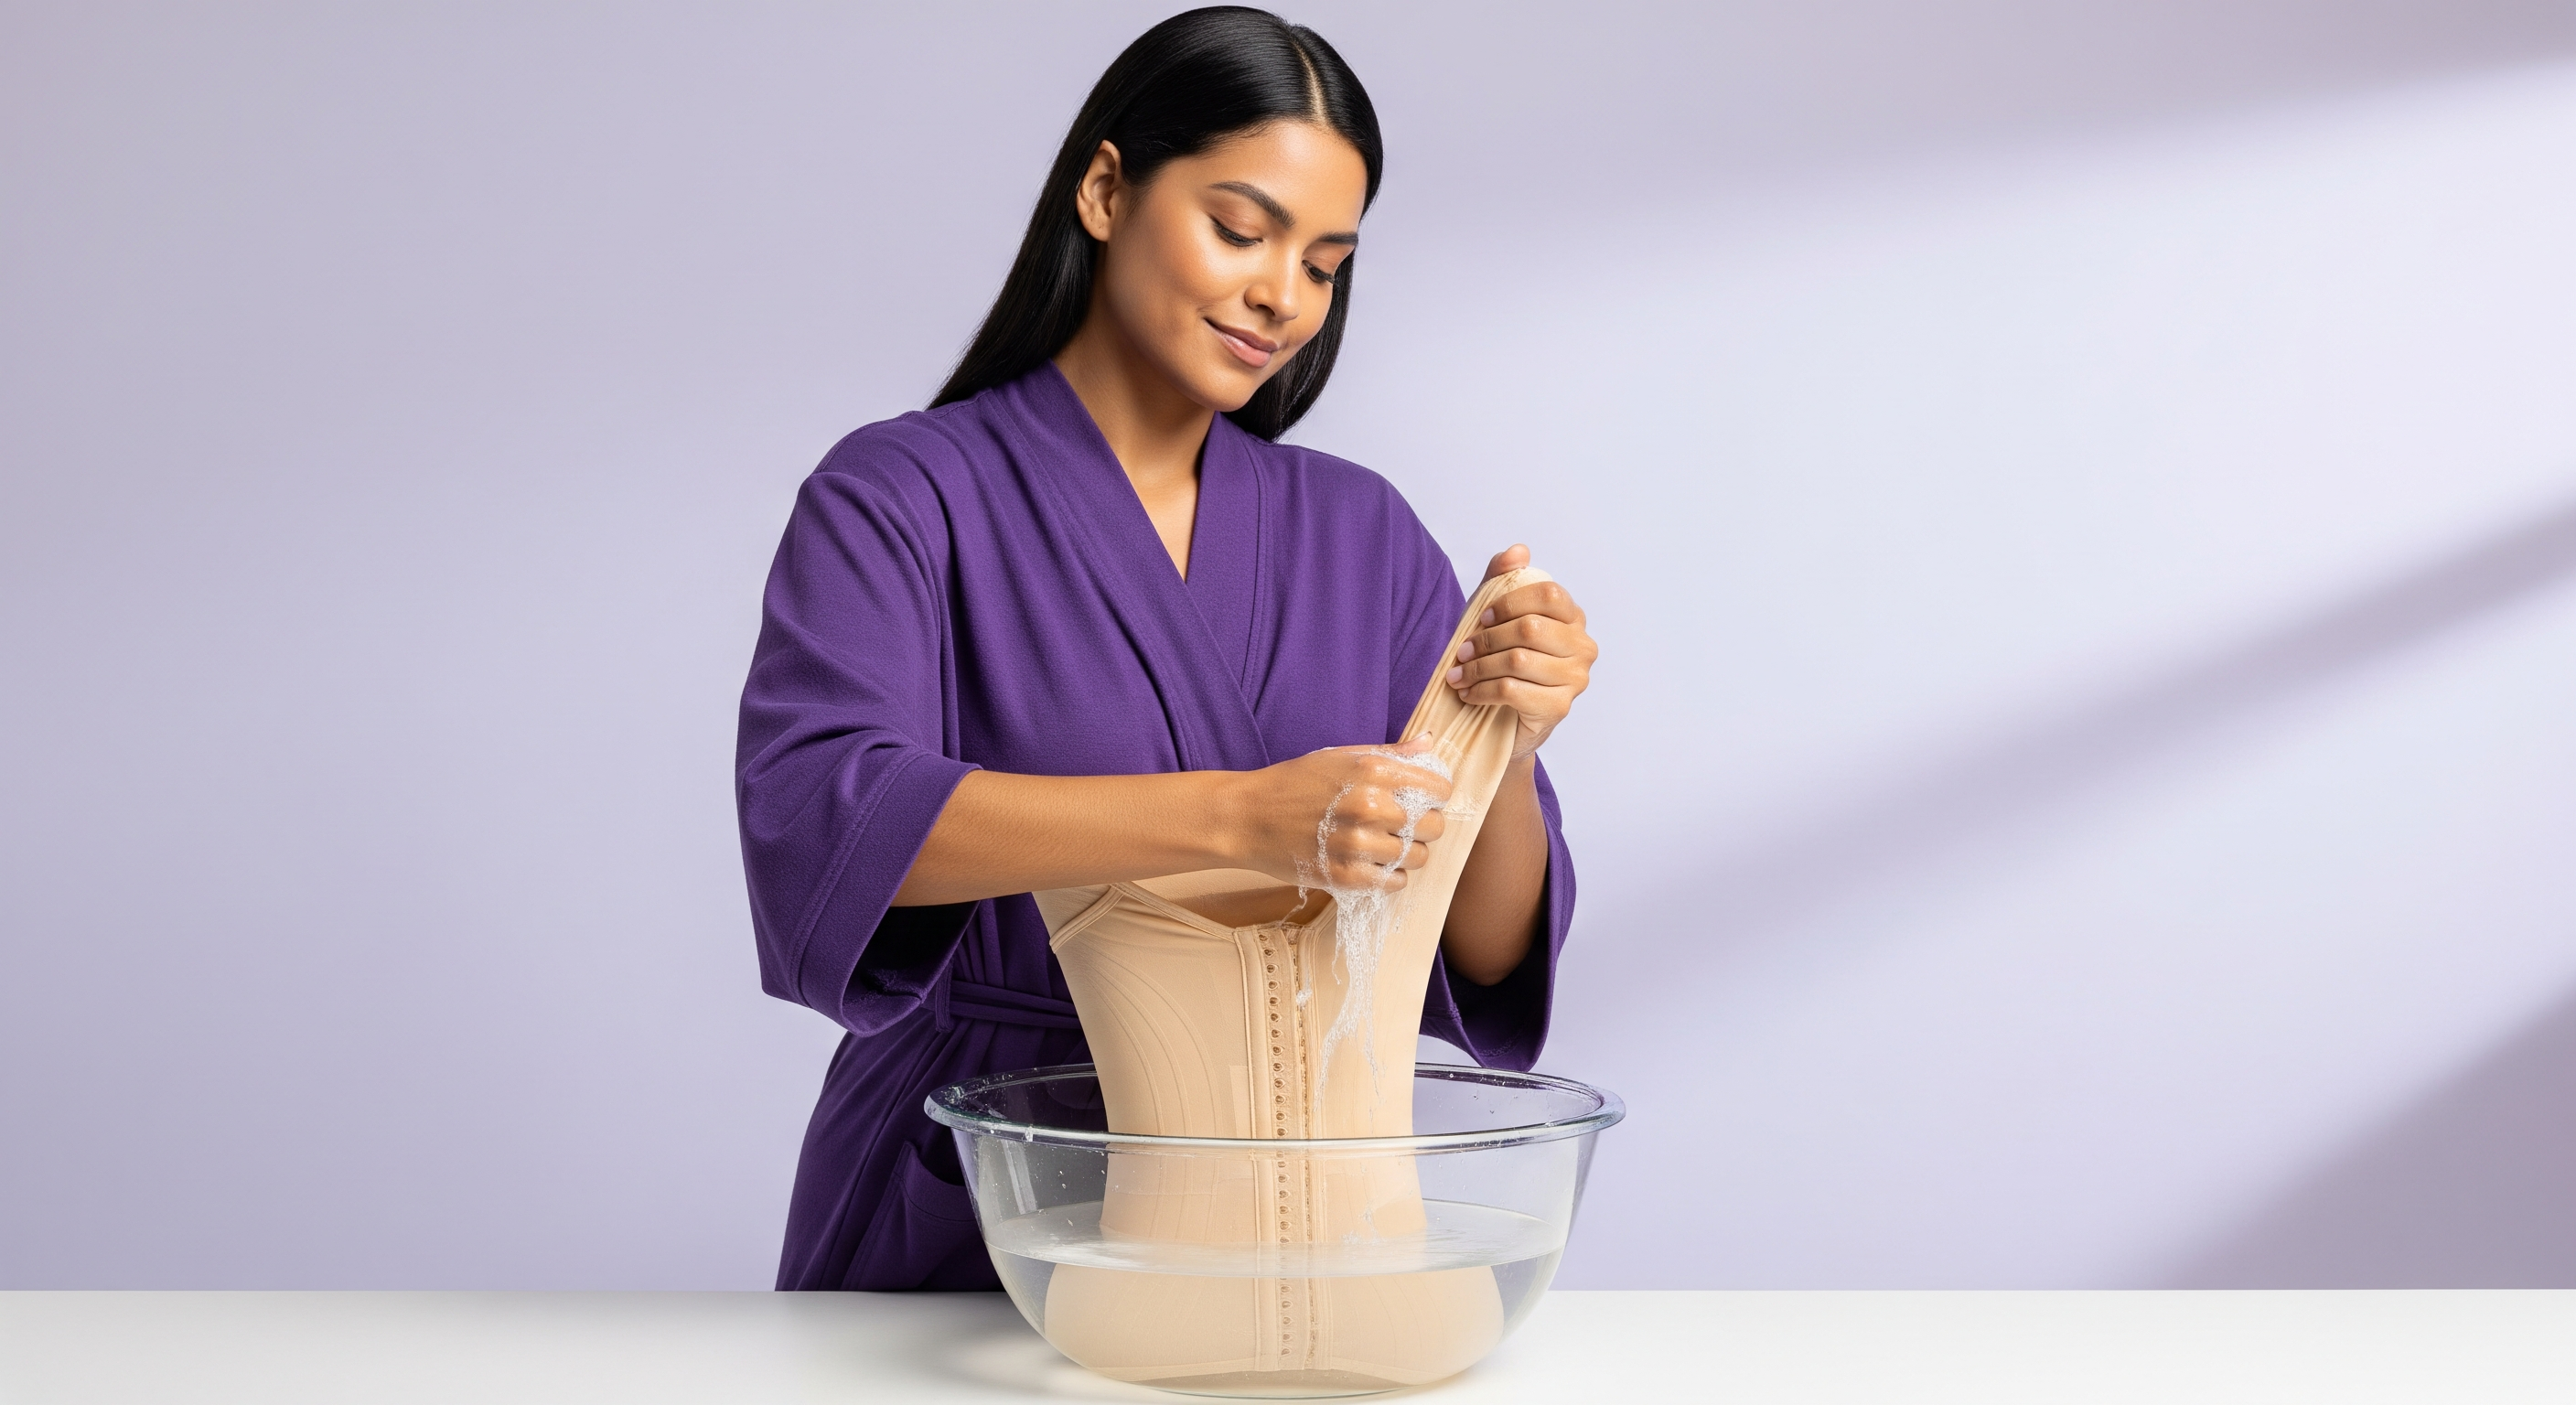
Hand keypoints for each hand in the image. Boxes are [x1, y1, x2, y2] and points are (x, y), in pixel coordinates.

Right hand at [1232, 738, 1453, 890]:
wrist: (1246, 817)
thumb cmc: (1294, 783)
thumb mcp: (1340, 757)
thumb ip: (1390, 752)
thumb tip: (1429, 742)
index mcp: (1373, 771)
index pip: (1439, 790)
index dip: (1434, 796)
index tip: (1420, 800)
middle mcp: (1370, 806)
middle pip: (1433, 826)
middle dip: (1424, 826)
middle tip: (1401, 826)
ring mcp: (1358, 844)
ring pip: (1418, 857)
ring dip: (1407, 853)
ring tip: (1385, 845)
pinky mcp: (1346, 876)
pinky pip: (1395, 882)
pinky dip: (1390, 875)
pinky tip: (1372, 863)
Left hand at [1446, 545, 1595, 760]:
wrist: (1506, 720)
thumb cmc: (1504, 661)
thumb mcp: (1498, 615)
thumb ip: (1505, 578)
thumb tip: (1518, 551)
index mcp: (1573, 618)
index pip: (1549, 594)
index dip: (1510, 602)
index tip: (1482, 618)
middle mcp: (1583, 647)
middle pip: (1529, 629)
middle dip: (1486, 640)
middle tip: (1461, 652)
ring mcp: (1576, 679)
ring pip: (1517, 661)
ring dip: (1478, 668)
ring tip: (1458, 675)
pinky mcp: (1559, 707)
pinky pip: (1512, 690)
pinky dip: (1482, 690)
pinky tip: (1468, 693)